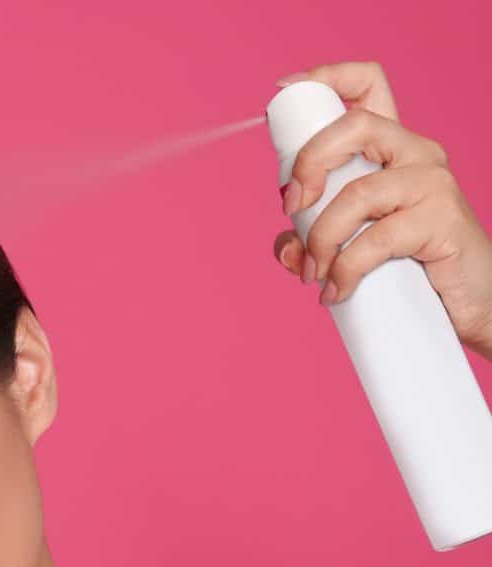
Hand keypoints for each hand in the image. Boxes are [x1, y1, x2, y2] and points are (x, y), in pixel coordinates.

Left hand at [272, 60, 491, 360]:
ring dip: (321, 239)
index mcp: (390, 149)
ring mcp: (431, 184)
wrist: (467, 302)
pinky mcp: (440, 220)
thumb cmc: (407, 267)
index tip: (286, 91)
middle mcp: (415, 154)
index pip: (369, 85)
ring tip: (314, 274)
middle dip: (309, 163)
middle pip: (356, 125)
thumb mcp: (348, 246)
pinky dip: (345, 269)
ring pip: (358, 193)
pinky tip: (336, 290)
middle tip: (291, 209)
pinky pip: (377, 239)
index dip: (326, 78)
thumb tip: (286, 248)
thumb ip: (310, 239)